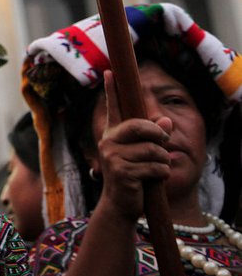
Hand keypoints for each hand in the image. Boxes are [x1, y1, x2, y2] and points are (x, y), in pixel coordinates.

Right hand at [95, 71, 172, 219]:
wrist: (122, 204)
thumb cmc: (134, 175)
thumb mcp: (145, 153)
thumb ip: (154, 136)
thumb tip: (166, 120)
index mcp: (114, 133)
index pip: (113, 108)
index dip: (111, 89)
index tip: (109, 72)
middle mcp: (109, 141)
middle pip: (140, 126)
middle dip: (158, 134)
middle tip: (162, 143)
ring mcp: (113, 156)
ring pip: (153, 149)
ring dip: (162, 161)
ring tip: (154, 169)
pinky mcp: (121, 171)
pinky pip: (154, 167)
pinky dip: (160, 174)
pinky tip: (151, 180)